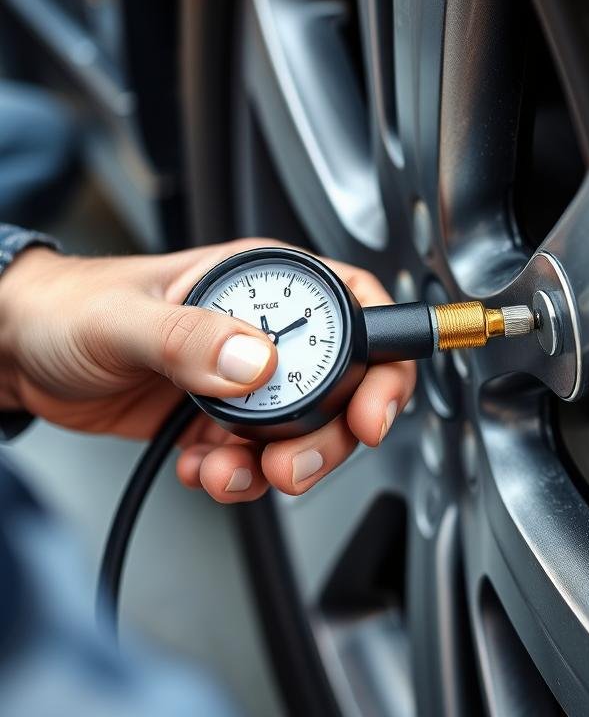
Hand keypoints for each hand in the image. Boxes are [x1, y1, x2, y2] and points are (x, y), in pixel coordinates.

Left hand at [0, 238, 415, 502]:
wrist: (21, 354)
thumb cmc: (68, 307)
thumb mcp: (125, 317)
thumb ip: (190, 336)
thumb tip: (256, 362)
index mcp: (260, 282)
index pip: (356, 308)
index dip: (382, 359)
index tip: (373, 409)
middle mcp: (263, 330)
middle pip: (344, 387)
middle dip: (329, 437)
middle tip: (295, 465)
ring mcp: (245, 378)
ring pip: (305, 432)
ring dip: (280, 466)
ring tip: (235, 473)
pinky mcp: (221, 418)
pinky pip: (253, 459)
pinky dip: (236, 477)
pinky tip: (203, 470)